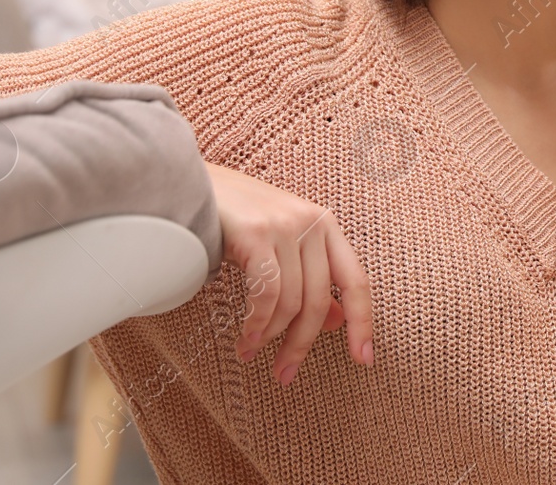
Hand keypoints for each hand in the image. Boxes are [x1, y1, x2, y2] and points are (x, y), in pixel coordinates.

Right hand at [204, 162, 374, 385]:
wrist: (191, 182)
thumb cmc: (235, 218)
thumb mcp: (281, 245)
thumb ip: (310, 279)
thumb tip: (337, 322)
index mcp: (326, 226)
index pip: (356, 281)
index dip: (363, 323)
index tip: (364, 359)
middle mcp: (312, 223)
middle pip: (319, 300)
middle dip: (301, 344)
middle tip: (285, 374)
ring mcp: (285, 226)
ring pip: (291, 302)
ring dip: (270, 337)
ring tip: (250, 352)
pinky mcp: (256, 234)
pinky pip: (266, 294)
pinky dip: (257, 323)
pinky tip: (245, 337)